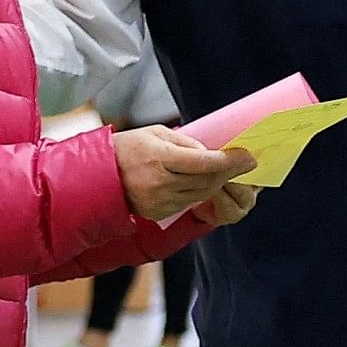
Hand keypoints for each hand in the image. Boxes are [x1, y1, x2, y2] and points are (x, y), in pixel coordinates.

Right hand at [111, 126, 255, 223]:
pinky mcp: (158, 213)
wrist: (99, 175)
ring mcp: (159, 201)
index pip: (205, 162)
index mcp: (159, 158)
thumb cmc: (128, 148)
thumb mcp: (157, 133)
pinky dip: (198, 191)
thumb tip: (211, 153)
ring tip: (225, 170)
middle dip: (228, 172)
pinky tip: (201, 181)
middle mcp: (160, 183)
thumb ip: (187, 143)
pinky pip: (188, 202)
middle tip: (243, 163)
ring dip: (216, 182)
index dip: (230, 161)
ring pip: (201, 193)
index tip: (248, 157)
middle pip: (207, 180)